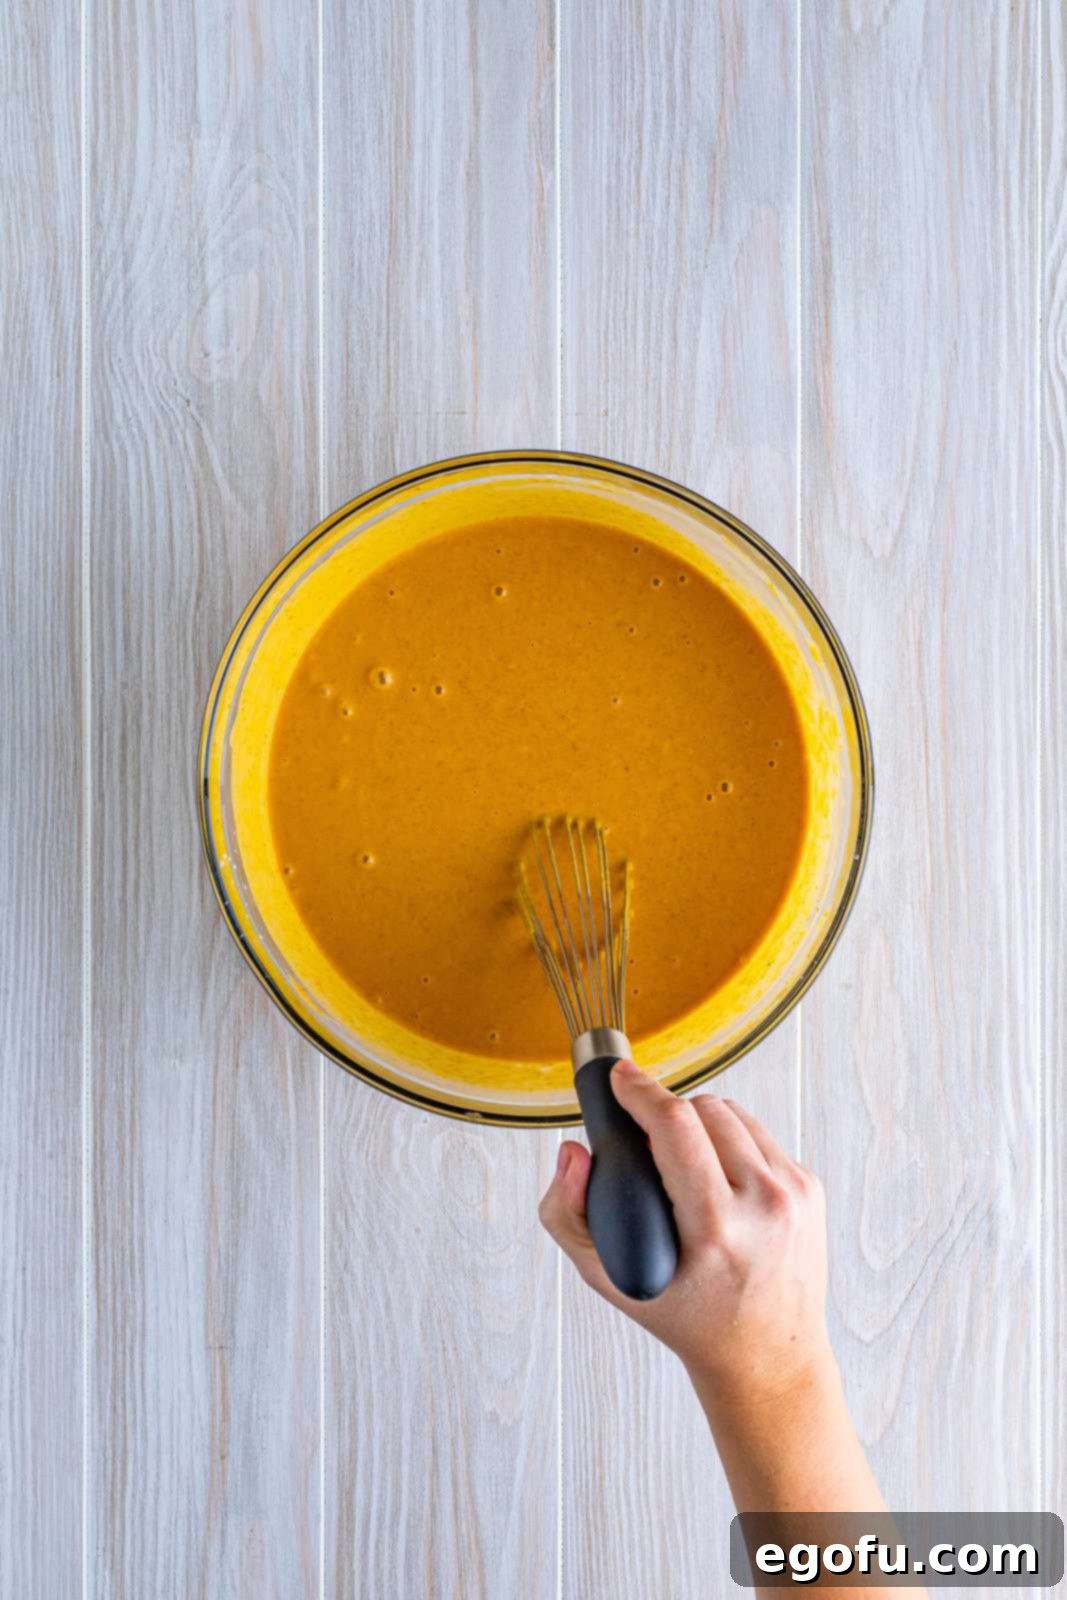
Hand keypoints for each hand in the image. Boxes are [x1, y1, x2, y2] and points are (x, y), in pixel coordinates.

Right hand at [539, 1059, 832, 1412]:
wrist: (765, 1355)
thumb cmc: (684, 1316)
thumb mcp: (609, 1279)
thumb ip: (568, 1214)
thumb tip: (573, 1151)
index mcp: (714, 1229)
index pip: (676, 1127)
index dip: (641, 1091)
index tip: (619, 1076)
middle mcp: (764, 1206)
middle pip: (704, 1109)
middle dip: (666, 1110)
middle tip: (643, 1133)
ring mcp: (794, 1195)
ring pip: (733, 1114)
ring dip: (699, 1120)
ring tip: (679, 1153)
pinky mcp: (810, 1188)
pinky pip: (758, 1134)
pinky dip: (730, 1140)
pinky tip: (715, 1170)